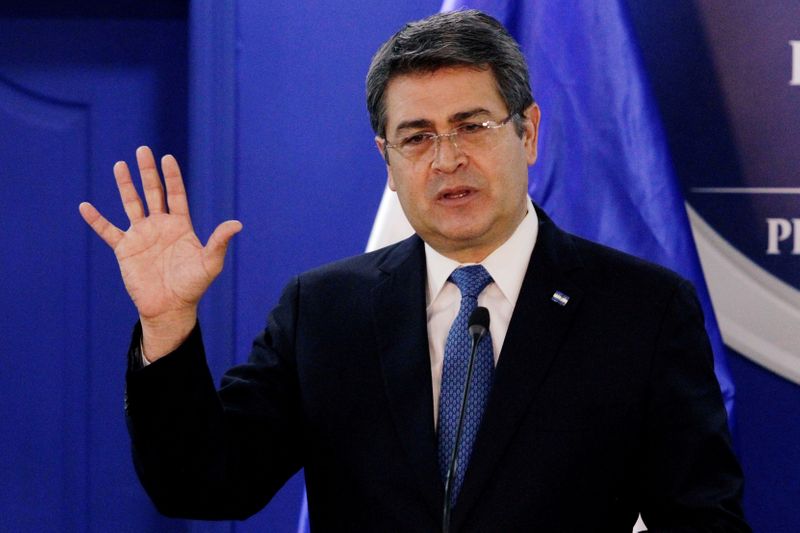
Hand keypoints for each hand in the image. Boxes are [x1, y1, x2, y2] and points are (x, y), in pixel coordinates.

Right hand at [79, 146, 241, 359]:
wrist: (170, 307)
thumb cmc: (193, 286)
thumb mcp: (209, 263)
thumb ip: (219, 241)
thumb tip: (237, 224)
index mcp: (180, 226)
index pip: (175, 195)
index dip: (172, 177)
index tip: (167, 158)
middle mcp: (160, 226)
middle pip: (153, 193)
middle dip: (148, 172)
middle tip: (143, 150)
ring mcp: (141, 236)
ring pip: (131, 204)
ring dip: (125, 185)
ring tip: (119, 164)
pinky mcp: (125, 249)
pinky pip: (108, 231)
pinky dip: (96, 220)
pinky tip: (85, 207)